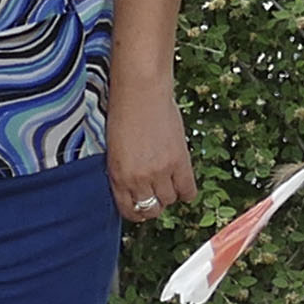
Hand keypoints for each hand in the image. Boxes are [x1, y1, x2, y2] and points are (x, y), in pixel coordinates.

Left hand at [106, 76, 195, 220]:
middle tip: (157, 192)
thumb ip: (124, 171)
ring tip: (168, 180)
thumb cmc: (124, 114)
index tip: (142, 206)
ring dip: (170, 194)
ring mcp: (159, 172)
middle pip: (152, 209)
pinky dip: (187, 192)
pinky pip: (188, 192)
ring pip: (170, 201)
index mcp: (117, 176)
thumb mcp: (115, 149)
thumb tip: (138, 188)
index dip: (137, 212)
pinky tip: (182, 182)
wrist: (140, 91)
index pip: (129, 211)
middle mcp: (137, 178)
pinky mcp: (178, 162)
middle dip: (154, 204)